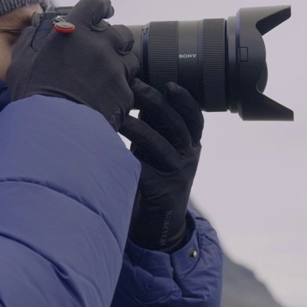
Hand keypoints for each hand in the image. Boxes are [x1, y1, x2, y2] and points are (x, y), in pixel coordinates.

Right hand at [6, 0, 138, 129]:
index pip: (95, 4)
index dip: (102, 5)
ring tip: (107, 78)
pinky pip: (128, 88)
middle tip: (107, 50)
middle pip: (121, 32)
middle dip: (117, 39)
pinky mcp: (124, 93)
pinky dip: (119, 92)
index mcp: (73, 32)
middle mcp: (98, 46)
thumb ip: (29, 41)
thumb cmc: (33, 96)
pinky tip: (106, 100)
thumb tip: (33, 30)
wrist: (52, 129)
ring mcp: (114, 69)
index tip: (106, 9)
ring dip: (121, 65)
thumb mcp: (20, 63)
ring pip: (130, 60)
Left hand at [120, 80, 202, 251]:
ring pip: (160, 145)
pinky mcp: (162, 192)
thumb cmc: (154, 177)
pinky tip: (112, 150)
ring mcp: (177, 175)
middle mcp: (188, 157)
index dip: (185, 99)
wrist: (159, 222)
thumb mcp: (158, 147)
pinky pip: (144, 171)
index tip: (170, 84)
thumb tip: (139, 90)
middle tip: (136, 87)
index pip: (195, 117)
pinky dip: (128, 159)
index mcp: (190, 144)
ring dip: (138, 129)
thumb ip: (155, 125)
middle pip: (177, 125)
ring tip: (120, 117)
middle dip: (156, 104)